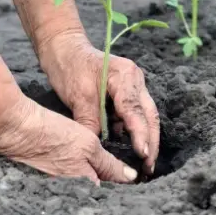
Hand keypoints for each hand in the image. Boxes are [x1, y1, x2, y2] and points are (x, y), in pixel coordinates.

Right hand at [0, 95, 138, 184]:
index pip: (111, 190)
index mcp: (84, 186)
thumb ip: (110, 164)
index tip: (135, 173)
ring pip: (86, 183)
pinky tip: (83, 160)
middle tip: (122, 167)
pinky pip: (72, 178)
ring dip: (97, 175)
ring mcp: (60, 185)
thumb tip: (130, 177)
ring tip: (105, 162)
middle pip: (98, 188)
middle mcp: (72, 191)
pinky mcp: (51, 178)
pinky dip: (80, 171)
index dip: (123, 182)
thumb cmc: (54, 135)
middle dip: (111, 180)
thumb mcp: (89, 145)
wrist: (16, 129)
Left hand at [39, 33, 159, 174]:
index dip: (141, 134)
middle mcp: (135, 79)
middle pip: (150, 114)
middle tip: (149, 167)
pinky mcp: (127, 91)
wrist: (64, 48)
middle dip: (151, 141)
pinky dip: (133, 130)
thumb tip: (98, 149)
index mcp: (125, 76)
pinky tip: (130, 147)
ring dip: (146, 137)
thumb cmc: (69, 67)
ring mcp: (134, 85)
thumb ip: (90, 122)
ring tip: (144, 162)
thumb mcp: (78, 97)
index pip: (135, 110)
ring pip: (146, 115)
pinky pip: (134, 113)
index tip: (143, 154)